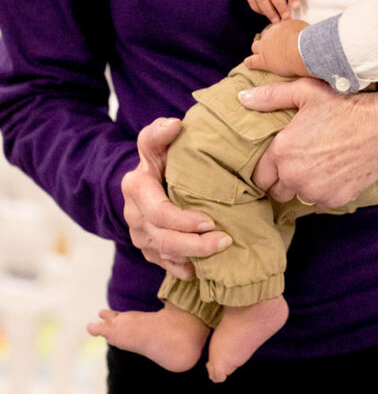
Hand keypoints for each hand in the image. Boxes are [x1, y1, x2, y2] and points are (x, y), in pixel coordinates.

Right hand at [121, 117, 231, 279]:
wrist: (147, 180)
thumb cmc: (157, 158)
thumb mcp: (154, 143)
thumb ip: (159, 132)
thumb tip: (174, 124)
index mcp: (136, 189)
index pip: (160, 213)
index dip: (184, 221)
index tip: (210, 221)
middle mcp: (135, 217)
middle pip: (164, 240)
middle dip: (195, 245)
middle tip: (226, 240)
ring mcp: (140, 237)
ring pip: (166, 256)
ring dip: (194, 257)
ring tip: (222, 250)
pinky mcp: (150, 250)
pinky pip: (166, 266)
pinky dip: (186, 269)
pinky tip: (204, 269)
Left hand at [239, 79, 377, 207]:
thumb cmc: (344, 105)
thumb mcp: (305, 92)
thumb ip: (270, 96)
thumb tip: (243, 98)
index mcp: (282, 152)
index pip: (259, 176)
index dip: (267, 168)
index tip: (278, 159)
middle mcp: (295, 176)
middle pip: (276, 191)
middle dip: (283, 179)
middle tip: (299, 161)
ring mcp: (316, 191)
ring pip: (299, 196)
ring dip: (303, 185)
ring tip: (318, 164)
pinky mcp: (336, 199)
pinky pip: (320, 201)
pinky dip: (324, 190)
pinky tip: (334, 171)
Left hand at [244, 19, 309, 76]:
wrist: (302, 50)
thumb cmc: (307, 40)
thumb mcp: (304, 28)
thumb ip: (298, 29)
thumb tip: (301, 31)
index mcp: (281, 26)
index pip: (275, 28)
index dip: (277, 34)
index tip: (281, 38)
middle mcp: (271, 34)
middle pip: (264, 36)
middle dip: (267, 41)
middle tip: (272, 47)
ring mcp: (265, 47)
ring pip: (255, 47)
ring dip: (258, 51)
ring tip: (260, 55)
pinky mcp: (263, 60)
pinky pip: (251, 61)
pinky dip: (250, 63)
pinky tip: (248, 64)